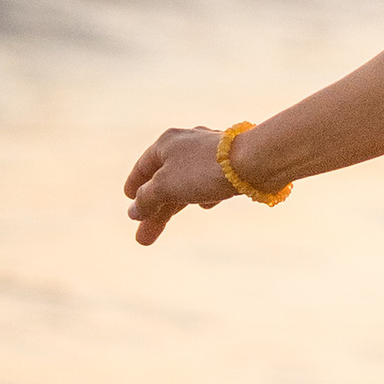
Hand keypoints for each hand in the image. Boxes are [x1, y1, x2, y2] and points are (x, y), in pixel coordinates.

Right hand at [124, 124, 235, 244]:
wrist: (254, 161)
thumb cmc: (204, 170)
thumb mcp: (167, 185)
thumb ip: (147, 199)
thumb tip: (133, 211)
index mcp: (167, 143)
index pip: (144, 167)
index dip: (134, 187)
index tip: (129, 206)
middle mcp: (187, 145)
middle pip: (164, 182)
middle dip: (153, 212)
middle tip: (143, 240)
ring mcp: (209, 154)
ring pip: (185, 185)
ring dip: (173, 209)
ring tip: (162, 233)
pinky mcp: (230, 165)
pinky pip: (209, 182)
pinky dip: (201, 195)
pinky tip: (205, 206)